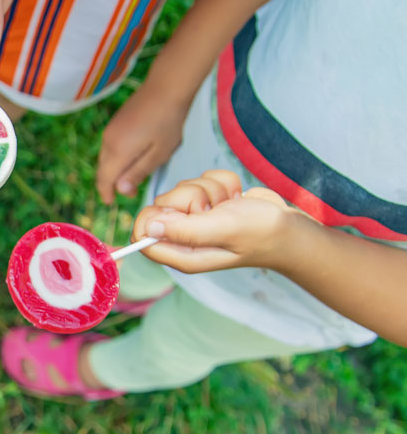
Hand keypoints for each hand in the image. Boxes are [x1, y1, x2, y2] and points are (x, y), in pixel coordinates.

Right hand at [96, 82, 189, 203]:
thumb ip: (138, 172)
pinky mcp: (115, 123)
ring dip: (116, 170)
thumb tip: (121, 189)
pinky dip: (117, 157)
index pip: (104, 180)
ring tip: (136, 174)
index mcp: (118, 151)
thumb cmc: (167, 122)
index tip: (111, 203)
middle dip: (113, 183)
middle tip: (132, 191)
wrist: (166, 87)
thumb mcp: (158, 153)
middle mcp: (108, 141)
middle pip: (103, 170)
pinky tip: (134, 156)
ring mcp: (110, 130)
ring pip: (106, 158)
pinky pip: (110, 147)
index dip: (106, 193)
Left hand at [133, 169, 304, 271]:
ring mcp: (196, 219)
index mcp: (182, 254)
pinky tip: (235, 197)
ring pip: (183, 189)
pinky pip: (202, 179)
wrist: (291, 227)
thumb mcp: (222, 231)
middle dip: (189, 197)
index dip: (153, 217)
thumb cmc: (261, 234)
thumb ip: (184, 230)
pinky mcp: (209, 202)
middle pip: (161, 206)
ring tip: (229, 206)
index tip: (178, 212)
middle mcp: (184, 238)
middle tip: (213, 209)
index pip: (141, 236)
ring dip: (209, 190)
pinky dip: (221, 183)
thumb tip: (147, 227)